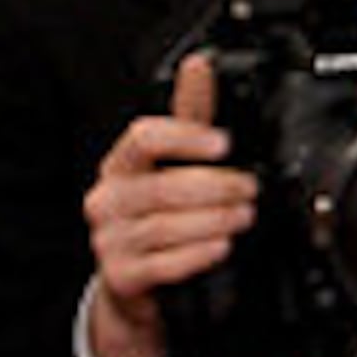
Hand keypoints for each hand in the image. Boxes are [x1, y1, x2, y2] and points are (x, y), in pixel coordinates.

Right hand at [83, 48, 255, 356]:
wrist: (134, 290)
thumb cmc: (153, 221)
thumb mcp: (167, 167)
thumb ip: (187, 119)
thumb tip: (199, 66)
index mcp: (119, 165)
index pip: (144, 138)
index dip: (185, 138)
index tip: (223, 143)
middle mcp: (108, 199)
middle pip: (164, 186)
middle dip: (215, 188)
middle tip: (249, 190)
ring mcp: (110, 239)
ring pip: (167, 226)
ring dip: (213, 221)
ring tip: (243, 216)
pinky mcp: (121, 276)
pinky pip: (163, 263)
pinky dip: (197, 255)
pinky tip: (220, 246)